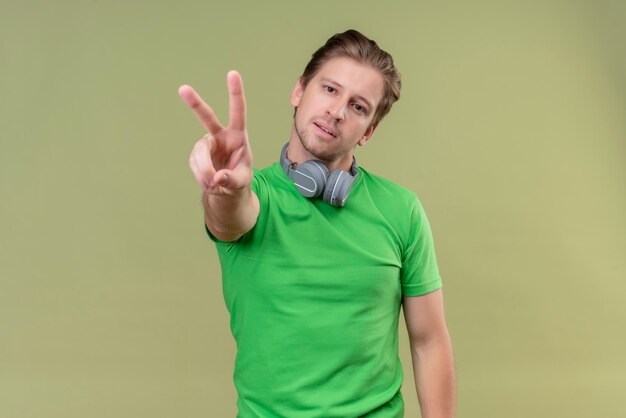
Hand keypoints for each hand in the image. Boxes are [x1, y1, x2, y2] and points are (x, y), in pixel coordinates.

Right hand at [179, 71, 252, 195]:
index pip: (238, 111)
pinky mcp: (196, 154)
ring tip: (213, 183)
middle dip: (195, 103)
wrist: (226, 188)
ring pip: (199, 153)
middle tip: (183, 89)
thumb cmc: (239, 179)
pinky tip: (209, 182)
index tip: (232, 73)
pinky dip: (201, 177)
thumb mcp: (242, 181)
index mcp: (238, 136)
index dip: (235, 93)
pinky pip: (195, 164)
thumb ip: (232, 180)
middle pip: (207, 117)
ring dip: (204, 170)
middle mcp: (220, 135)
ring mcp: (206, 144)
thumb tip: (217, 178)